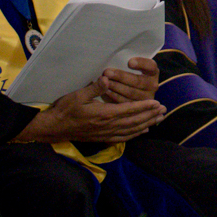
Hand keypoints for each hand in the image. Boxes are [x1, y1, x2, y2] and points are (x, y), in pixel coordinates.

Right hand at [16, 77, 164, 145]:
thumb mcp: (77, 95)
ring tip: (158, 119)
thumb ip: (94, 88)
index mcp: (103, 114)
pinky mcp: (101, 138)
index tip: (157, 103)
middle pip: (134, 122)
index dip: (144, 107)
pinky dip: (134, 134)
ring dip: (146, 125)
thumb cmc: (65, 109)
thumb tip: (106, 78)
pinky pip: (122, 138)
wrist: (53, 128)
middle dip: (150, 116)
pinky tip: (142, 131)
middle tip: (164, 110)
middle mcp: (107, 126)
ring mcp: (105, 134)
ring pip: (130, 130)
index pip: (129, 110)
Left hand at [99, 55, 159, 104]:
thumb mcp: (133, 67)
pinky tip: (105, 91)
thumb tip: (114, 56)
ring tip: (104, 82)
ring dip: (116, 87)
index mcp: (153, 72)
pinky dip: (114, 96)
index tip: (129, 62)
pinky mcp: (138, 108)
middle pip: (138, 81)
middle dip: (121, 76)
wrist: (136, 91)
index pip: (150, 66)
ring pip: (131, 92)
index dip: (141, 64)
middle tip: (107, 72)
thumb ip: (129, 63)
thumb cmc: (130, 74)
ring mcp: (146, 98)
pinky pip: (125, 102)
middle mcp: (153, 85)